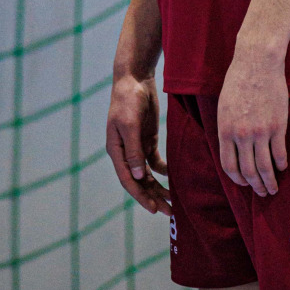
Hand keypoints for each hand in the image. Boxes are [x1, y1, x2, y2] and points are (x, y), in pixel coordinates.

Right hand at [106, 72, 170, 215]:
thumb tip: (139, 177)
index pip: (129, 180)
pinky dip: (163, 171)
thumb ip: (134, 150)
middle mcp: (125, 152)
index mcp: (116, 150)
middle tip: (169, 212)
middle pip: (139, 181)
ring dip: (158, 188)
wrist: (135, 78)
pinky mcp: (147, 138)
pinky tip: (172, 178)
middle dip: (152, 197)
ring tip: (172, 202)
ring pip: (147, 174)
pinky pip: (155, 161)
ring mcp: (136, 146)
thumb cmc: (128, 99)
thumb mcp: (130, 124)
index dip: (140, 196)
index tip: (154, 210)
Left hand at [217, 49, 287, 196]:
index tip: (244, 184)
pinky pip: (279, 153)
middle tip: (262, 193)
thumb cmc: (238, 80)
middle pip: (248, 172)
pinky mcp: (278, 125)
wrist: (257, 62)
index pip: (229, 166)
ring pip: (265, 167)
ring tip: (273, 188)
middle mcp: (242, 135)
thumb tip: (232, 150)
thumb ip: (227, 129)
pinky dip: (281, 164)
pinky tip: (282, 167)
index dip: (237, 180)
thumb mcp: (224, 106)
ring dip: (269, 181)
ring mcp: (261, 131)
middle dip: (255, 186)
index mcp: (225, 130)